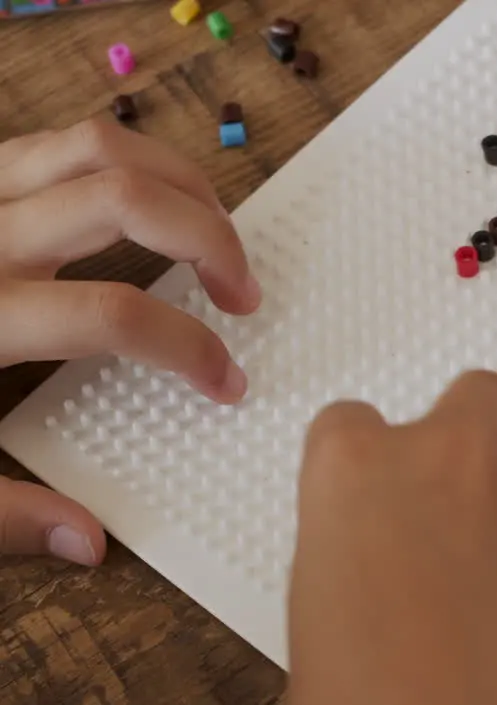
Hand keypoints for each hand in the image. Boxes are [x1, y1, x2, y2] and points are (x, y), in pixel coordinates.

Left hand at [0, 118, 260, 563]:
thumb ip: (1, 514)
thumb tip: (89, 543)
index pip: (117, 315)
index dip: (191, 349)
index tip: (227, 382)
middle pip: (124, 200)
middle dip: (209, 239)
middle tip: (244, 291)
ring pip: (98, 147)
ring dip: (180, 182)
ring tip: (219, 230)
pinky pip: (61, 142)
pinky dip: (126, 161)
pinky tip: (151, 202)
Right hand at [289, 370, 496, 704]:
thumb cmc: (362, 695)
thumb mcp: (322, 594)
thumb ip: (361, 528)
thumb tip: (387, 530)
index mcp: (356, 466)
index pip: (354, 420)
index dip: (364, 462)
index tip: (372, 494)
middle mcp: (446, 460)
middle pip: (478, 396)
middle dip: (471, 432)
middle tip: (457, 492)